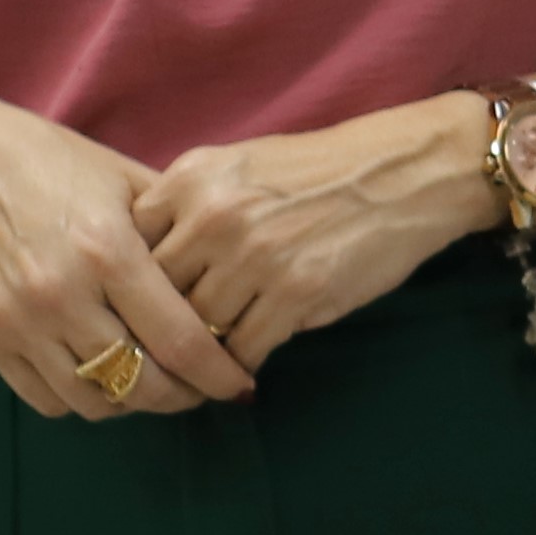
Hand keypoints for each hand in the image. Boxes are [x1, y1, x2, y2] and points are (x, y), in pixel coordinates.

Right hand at [0, 88, 253, 421]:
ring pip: (94, 401)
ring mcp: (18, 323)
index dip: (218, 374)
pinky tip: (104, 376)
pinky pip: (47, 400)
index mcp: (109, 252)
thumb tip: (234, 276)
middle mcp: (62, 295)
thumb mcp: (128, 182)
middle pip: (140, 383)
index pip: (179, 341)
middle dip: (184, 396)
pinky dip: (83, 400)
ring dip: (134, 402)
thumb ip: (179, 230)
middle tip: (204, 388)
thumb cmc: (55, 165)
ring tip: (157, 383)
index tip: (242, 385)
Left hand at [141, 95, 504, 368]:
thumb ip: (186, 207)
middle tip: (161, 351)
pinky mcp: (296, 294)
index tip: (137, 308)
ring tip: (201, 366)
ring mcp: (255, 257)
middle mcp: (215, 216)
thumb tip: (143, 272)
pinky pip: (243, 350)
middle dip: (159, 326)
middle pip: (156, 295)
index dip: (132, 286)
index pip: (128, 249)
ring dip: (200, 352)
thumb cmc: (319, 171)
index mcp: (193, 179)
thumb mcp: (239, 166)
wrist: (407, 172)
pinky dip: (237, 367)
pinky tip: (241, 368)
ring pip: (196, 329)